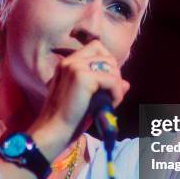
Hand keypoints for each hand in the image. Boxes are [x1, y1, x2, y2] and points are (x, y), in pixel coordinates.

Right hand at [29, 40, 129, 156]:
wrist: (53, 131)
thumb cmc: (68, 119)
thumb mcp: (88, 99)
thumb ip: (104, 87)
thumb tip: (126, 84)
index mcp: (66, 63)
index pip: (96, 47)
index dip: (107, 64)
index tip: (106, 84)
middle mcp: (69, 61)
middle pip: (107, 56)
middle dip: (114, 75)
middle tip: (109, 96)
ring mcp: (75, 67)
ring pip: (112, 67)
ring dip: (116, 86)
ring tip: (108, 102)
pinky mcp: (83, 77)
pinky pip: (113, 80)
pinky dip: (117, 94)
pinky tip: (109, 105)